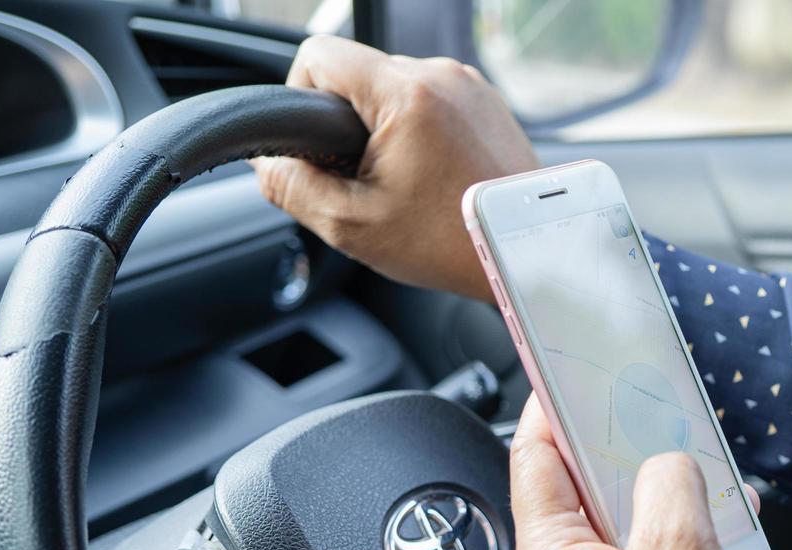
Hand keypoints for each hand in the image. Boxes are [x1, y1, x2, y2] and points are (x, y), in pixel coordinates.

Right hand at [251, 36, 537, 300]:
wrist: (527, 253)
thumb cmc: (452, 244)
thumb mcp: (353, 225)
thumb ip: (292, 186)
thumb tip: (265, 162)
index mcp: (406, 93)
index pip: (319, 55)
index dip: (300, 97)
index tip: (316, 147)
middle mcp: (441, 75)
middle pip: (359, 72)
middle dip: (346, 123)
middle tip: (364, 180)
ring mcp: (469, 86)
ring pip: (395, 88)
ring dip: (384, 129)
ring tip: (404, 184)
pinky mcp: (487, 103)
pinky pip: (431, 102)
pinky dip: (418, 133)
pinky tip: (431, 179)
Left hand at [510, 395, 768, 549]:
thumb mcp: (681, 549)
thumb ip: (669, 483)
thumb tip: (668, 465)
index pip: (533, 460)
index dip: (551, 411)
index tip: (568, 378)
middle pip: (588, 501)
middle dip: (635, 469)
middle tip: (665, 441)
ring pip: (633, 546)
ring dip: (680, 526)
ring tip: (719, 520)